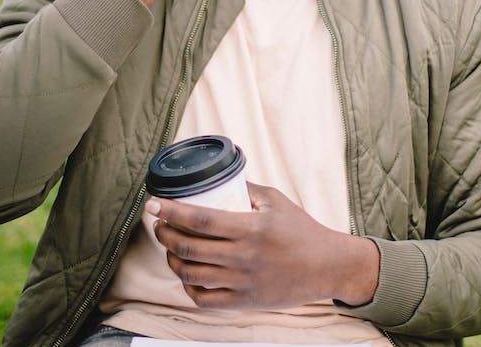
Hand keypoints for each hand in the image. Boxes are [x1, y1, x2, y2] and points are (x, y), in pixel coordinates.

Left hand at [148, 182, 379, 309]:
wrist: (326, 267)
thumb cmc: (302, 230)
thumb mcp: (275, 201)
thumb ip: (244, 189)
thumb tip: (214, 179)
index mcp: (251, 228)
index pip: (200, 219)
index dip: (171, 211)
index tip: (153, 204)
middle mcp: (243, 257)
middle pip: (188, 247)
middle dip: (164, 234)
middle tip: (159, 224)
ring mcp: (242, 282)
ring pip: (190, 274)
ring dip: (172, 259)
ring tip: (170, 247)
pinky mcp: (244, 302)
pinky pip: (204, 299)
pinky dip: (188, 286)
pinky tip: (187, 274)